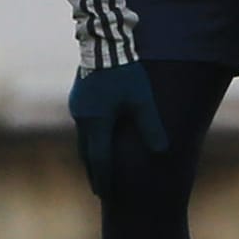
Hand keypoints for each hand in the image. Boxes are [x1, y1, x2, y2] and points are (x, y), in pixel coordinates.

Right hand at [68, 62, 167, 197]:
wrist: (103, 43)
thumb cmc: (125, 72)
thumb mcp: (142, 100)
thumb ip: (151, 127)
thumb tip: (161, 152)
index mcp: (97, 123)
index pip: (99, 160)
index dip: (103, 179)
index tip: (105, 195)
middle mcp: (83, 118)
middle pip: (87, 153)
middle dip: (94, 171)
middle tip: (100, 189)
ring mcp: (77, 107)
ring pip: (83, 138)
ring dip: (91, 154)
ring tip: (98, 166)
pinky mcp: (78, 97)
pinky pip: (83, 125)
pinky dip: (90, 137)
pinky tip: (97, 137)